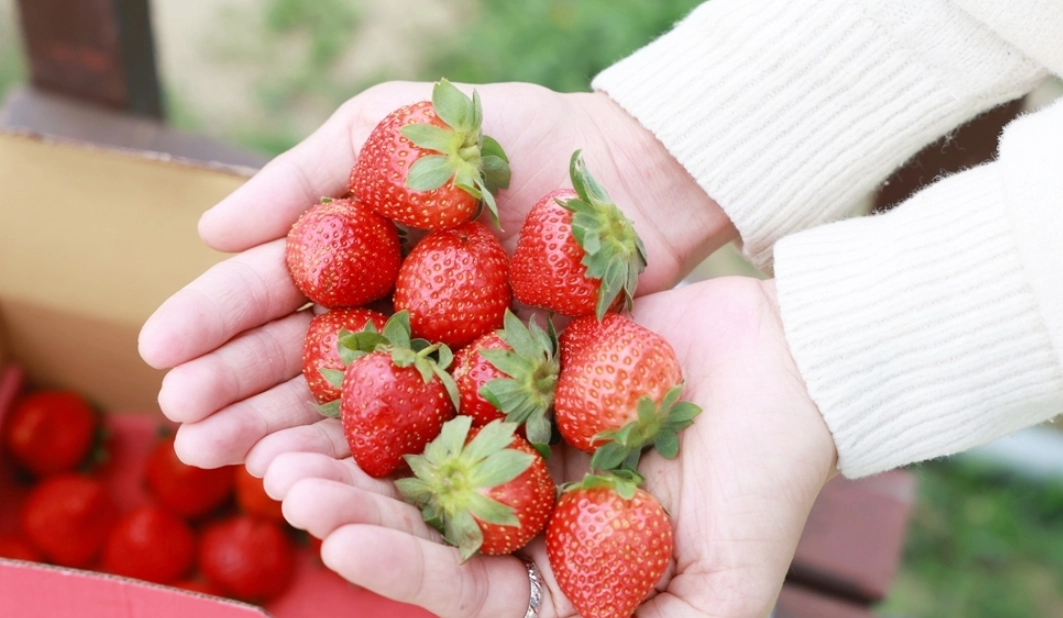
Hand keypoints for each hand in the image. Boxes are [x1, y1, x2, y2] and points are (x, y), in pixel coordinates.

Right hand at [137, 81, 734, 470]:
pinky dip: (376, 460)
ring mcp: (440, 363)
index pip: (273, 293)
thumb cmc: (512, 137)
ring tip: (229, 461)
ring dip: (287, 439)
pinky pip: (428, 436)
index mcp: (359, 256)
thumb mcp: (393, 127)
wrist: (628, 175)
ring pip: (353, 410)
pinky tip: (325, 479)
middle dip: (236, 395)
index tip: (156, 351)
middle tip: (181, 430)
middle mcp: (389, 317)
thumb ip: (305, 174)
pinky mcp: (494, 399)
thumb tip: (208, 231)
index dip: (213, 321)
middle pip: (301, 363)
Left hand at [265, 277, 837, 617]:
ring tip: (282, 425)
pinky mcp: (514, 354)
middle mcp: (522, 499)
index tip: (336, 542)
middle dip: (348, 500)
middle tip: (283, 478)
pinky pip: (445, 354)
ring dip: (347, 434)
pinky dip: (393, 356)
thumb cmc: (769, 477)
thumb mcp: (720, 593)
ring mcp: (513, 424)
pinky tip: (342, 342)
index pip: (457, 581)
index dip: (398, 566)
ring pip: (414, 435)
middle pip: (417, 511)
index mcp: (553, 567)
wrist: (799, 359)